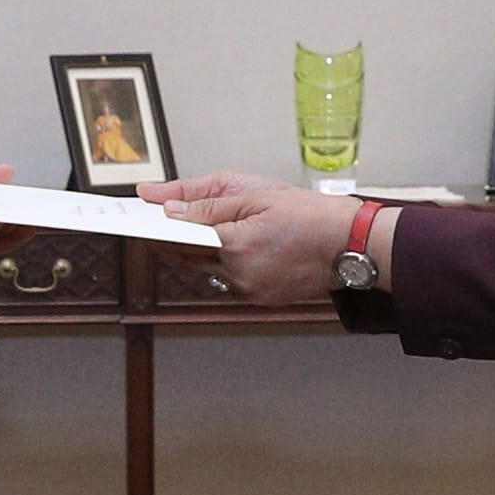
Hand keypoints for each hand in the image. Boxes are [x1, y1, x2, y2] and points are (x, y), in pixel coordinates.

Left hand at [144, 174, 358, 306]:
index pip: (180, 237)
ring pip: (208, 272)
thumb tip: (169, 209)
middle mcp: (238, 273)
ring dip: (199, 255)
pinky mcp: (261, 299)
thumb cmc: (310, 214)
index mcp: (235, 244)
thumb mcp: (256, 195)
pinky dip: (224, 266)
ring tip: (200, 233)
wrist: (351, 244)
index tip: (143, 219)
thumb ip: (208, 204)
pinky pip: (230, 282)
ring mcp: (249, 290)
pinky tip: (232, 249)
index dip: (158, 228)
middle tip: (160, 226)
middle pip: (189, 259)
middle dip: (173, 242)